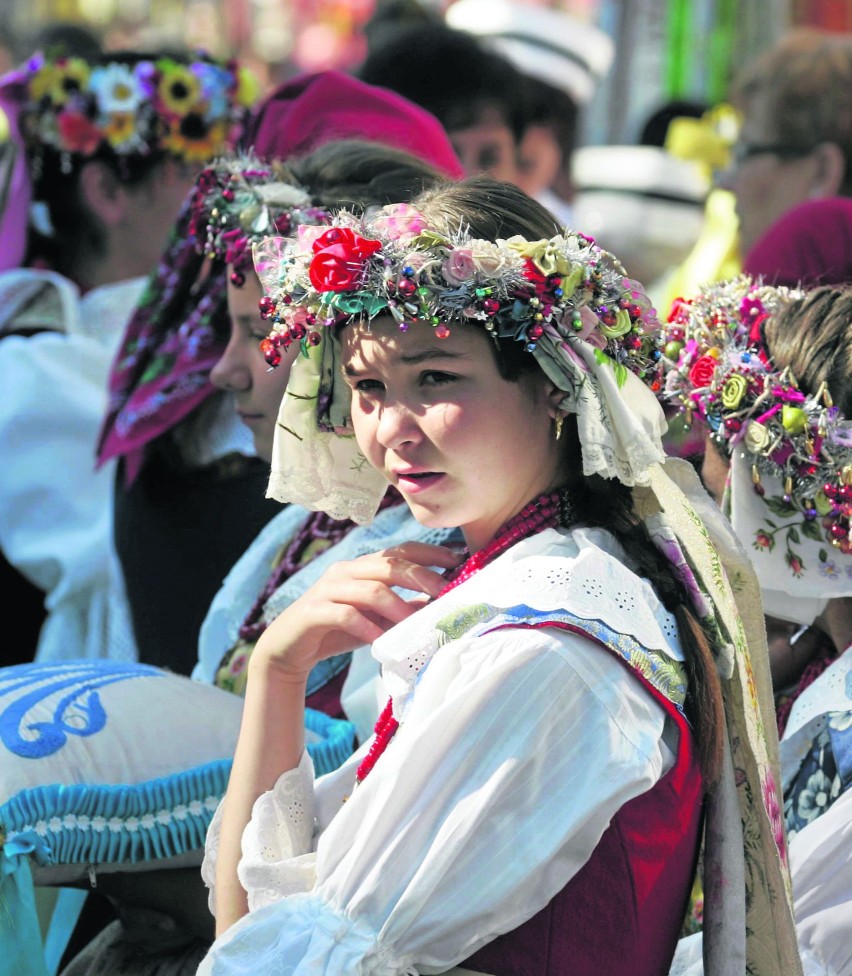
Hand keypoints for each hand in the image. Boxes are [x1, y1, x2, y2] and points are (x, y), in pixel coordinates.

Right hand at [252, 542, 462, 680]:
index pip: (400, 551)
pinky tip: (381, 642)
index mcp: (363, 567)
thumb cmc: (337, 630)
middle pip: (389, 564)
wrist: (290, 648)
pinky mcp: (315, 611)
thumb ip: (403, 608)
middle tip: (445, 592)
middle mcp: (346, 571)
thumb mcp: (376, 618)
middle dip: (421, 577)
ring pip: (371, 589)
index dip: (430, 553)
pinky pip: (346, 615)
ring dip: (398, 607)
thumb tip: (438, 605)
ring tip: (416, 625)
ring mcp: (329, 589)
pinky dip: (367, 628)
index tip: (458, 560)